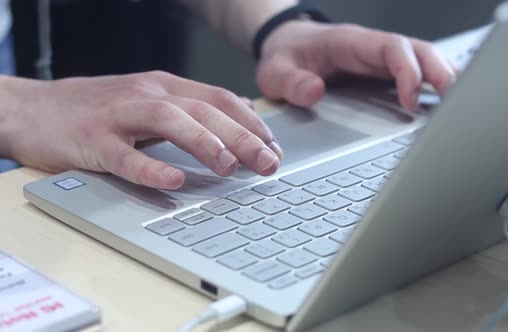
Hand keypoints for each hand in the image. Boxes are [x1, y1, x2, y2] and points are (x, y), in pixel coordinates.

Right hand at [7, 71, 282, 189]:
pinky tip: (171, 181)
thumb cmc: (97, 112)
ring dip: (204, 141)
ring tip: (230, 166)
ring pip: (168, 120)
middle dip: (242, 135)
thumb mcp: (148, 105)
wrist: (32, 108)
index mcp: (165, 87)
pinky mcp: (90, 139)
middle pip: (203, 108)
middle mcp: (146, 93)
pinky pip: (122, 154)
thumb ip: (186, 117)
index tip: (275, 147)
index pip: (219, 98)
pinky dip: (149, 167)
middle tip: (269, 163)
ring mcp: (118, 114)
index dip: (251, 122)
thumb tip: (232, 137)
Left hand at [256, 21, 455, 109]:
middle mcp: (373, 48)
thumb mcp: (276, 71)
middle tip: (457, 104)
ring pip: (425, 62)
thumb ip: (291, 81)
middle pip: (420, 52)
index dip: (407, 72)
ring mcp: (382, 60)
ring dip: (445, 80)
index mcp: (351, 42)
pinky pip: (417, 74)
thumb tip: (315, 91)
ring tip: (462, 107)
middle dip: (441, 74)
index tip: (410, 100)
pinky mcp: (385, 73)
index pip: (392, 49)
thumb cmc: (286, 56)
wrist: (287, 46)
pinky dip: (434, 87)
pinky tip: (446, 106)